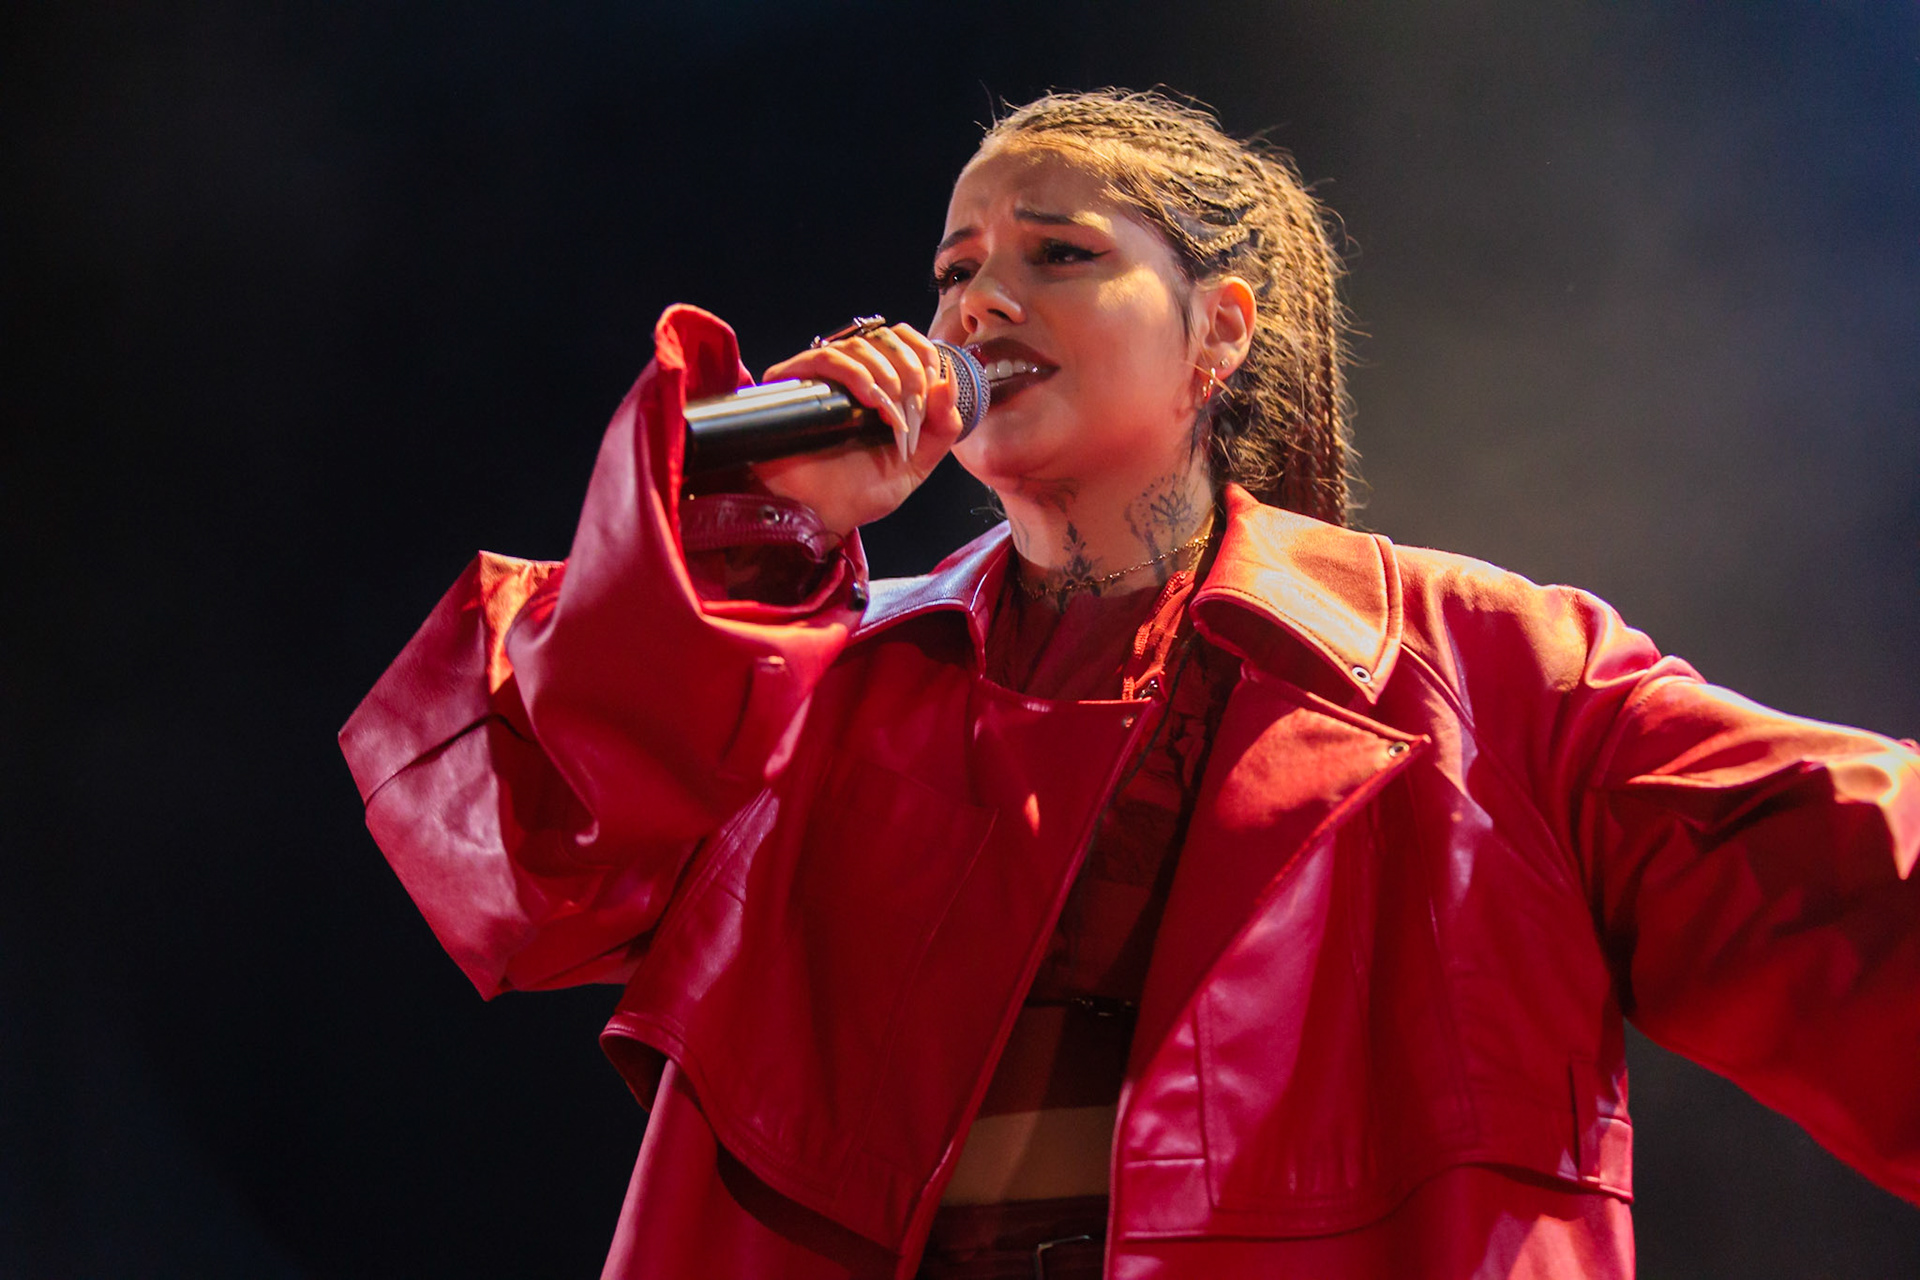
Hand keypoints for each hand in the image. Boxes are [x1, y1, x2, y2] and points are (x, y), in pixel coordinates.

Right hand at [751, 323, 965, 536]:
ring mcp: (820, 378)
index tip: (930, 389)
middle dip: (909, 369)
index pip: (905, 340)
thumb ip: (942, 426)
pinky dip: (854, 372)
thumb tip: (949, 380)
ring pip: (858, 344)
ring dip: (885, 374)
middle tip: (911, 406)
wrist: (822, 516)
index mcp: (881, 386)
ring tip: (888, 411)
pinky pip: (825, 357)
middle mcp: (850, 376)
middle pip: (885, 337)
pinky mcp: (792, 382)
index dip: (924, 356)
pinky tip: (868, 398)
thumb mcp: (917, 462)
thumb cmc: (861, 491)